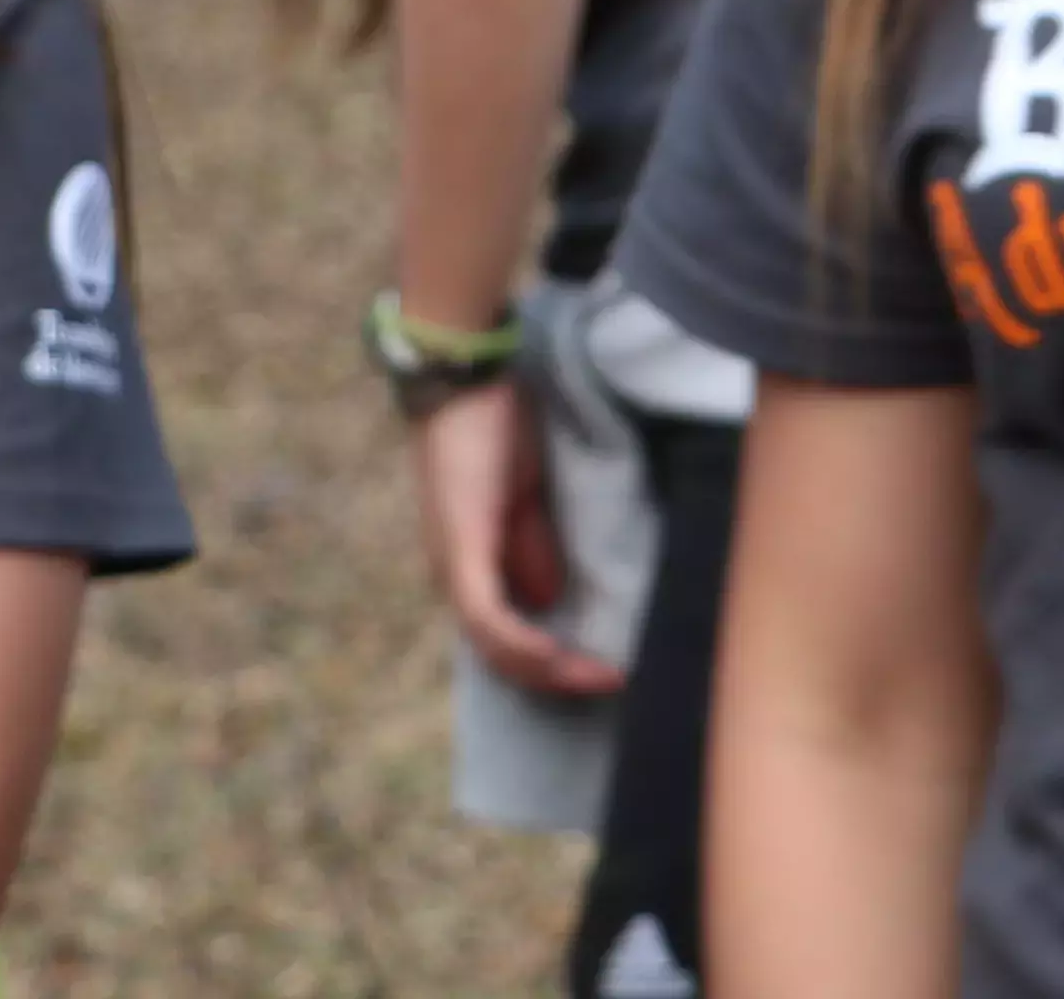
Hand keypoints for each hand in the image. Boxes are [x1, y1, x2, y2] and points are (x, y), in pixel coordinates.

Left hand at [409, 378, 623, 701]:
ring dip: (548, 667)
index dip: (550, 660)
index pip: (503, 636)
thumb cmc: (494, 425)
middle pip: (500, 654)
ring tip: (599, 675)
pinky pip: (487, 618)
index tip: (603, 668)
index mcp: (468, 563)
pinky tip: (556, 656)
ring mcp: (452, 566)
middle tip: (612, 682)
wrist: (463, 381)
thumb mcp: (525, 495)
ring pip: (493, 646)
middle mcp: (452, 575)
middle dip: (557, 675)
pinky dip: (523, 644)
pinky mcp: (459, 553)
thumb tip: (552, 599)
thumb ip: (535, 545)